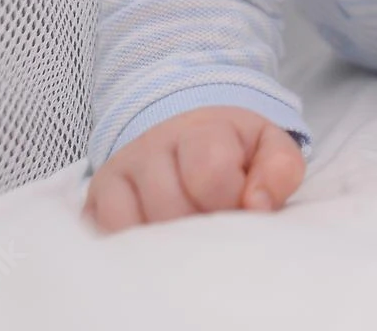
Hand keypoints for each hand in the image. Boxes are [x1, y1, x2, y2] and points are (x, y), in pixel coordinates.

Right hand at [82, 105, 304, 233]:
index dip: (231, 199)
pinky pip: (105, 233)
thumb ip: (280, 169)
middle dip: (201, 226)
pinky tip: (158, 245)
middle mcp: (152, 145)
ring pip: (136, 225)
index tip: (241, 204)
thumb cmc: (232, 149)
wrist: (185, 130)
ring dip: (168, 242)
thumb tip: (258, 206)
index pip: (210, 172)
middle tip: (215, 224)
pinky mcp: (96, 197)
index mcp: (201, 129)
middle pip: (172, 206)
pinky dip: (132, 248)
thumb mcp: (268, 147)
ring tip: (189, 235)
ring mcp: (119, 170)